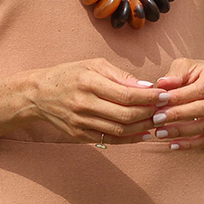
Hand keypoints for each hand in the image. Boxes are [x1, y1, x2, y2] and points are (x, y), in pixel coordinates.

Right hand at [28, 58, 167, 143]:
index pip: (126, 94)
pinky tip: (143, 134)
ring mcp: (80, 122)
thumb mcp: (94, 64)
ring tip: (159, 121)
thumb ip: (121, 76)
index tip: (165, 95)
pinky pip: (108, 139)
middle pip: (124, 115)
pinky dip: (129, 139)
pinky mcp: (78, 135)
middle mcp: (84, 104)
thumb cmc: (71, 74)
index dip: (149, 97)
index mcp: (89, 82)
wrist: (38, 94)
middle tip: (165, 110)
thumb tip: (147, 87)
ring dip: (142, 127)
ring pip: (118, 130)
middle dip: (149, 113)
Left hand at [151, 58, 203, 149]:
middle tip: (156, 119)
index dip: (178, 97)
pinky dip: (189, 144)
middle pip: (202, 109)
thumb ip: (175, 74)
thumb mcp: (187, 67)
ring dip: (181, 131)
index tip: (158, 103)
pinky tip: (172, 145)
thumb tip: (162, 84)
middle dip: (177, 115)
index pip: (198, 89)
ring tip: (160, 133)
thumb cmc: (197, 74)